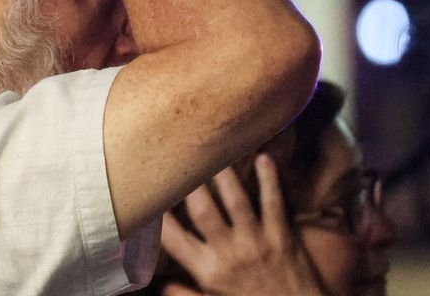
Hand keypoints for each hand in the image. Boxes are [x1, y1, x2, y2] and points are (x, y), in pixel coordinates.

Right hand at [160, 154, 326, 295]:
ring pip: (236, 200)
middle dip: (189, 183)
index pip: (173, 238)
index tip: (146, 193)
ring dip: (223, 174)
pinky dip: (269, 179)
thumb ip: (184, 294)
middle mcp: (229, 253)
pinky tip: (263, 157)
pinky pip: (274, 203)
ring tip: (212, 149)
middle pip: (203, 210)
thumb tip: (159, 284)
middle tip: (178, 156)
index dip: (157, 215)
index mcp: (208, 271)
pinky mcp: (283, 237)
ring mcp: (257, 242)